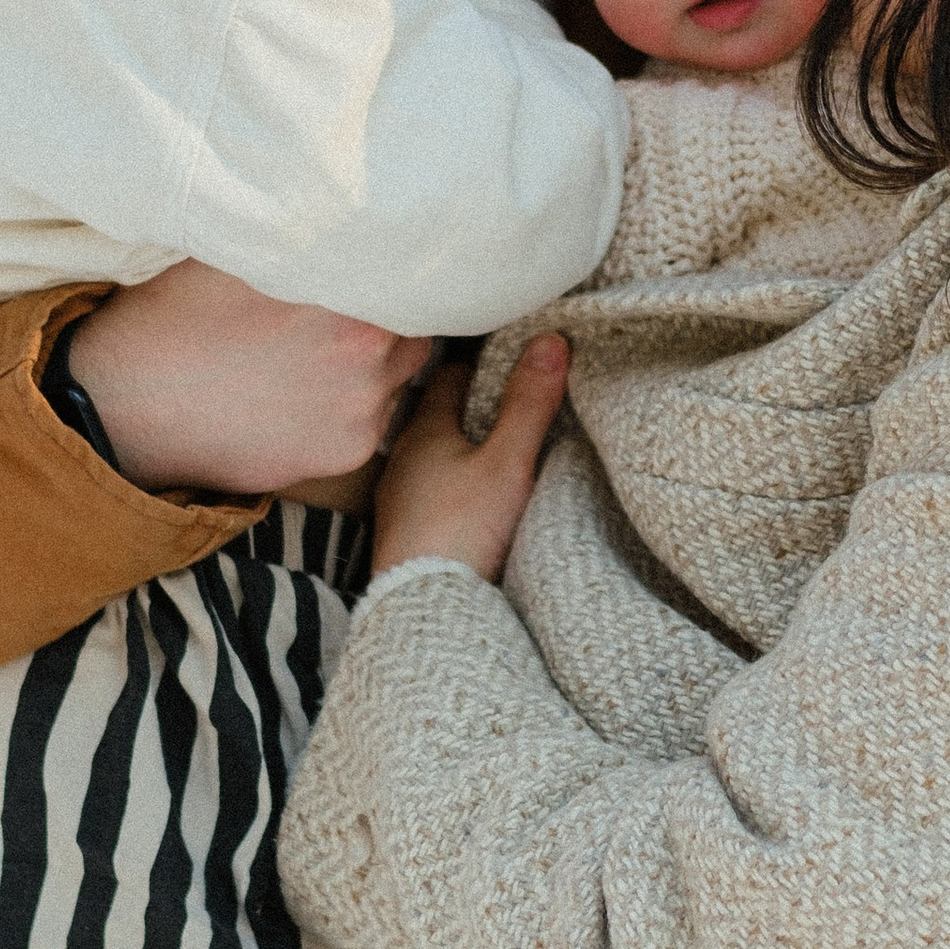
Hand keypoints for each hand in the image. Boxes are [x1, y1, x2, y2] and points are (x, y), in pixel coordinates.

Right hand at [69, 260, 429, 496]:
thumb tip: (342, 210)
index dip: (395, 270)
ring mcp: (363, 411)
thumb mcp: (234, 255)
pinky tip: (302, 395)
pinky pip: (373, 420)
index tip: (374, 268)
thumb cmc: (174, 320)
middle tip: (342, 314)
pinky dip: (351, 407)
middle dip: (388, 318)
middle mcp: (371, 355)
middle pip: (414, 326)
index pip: (412, 275)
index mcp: (349, 294)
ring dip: (374, 365)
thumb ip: (302, 238)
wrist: (127, 410)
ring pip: (398, 376)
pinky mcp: (345, 455)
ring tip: (317, 358)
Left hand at [372, 338, 571, 581]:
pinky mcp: (404, 532)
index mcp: (424, 431)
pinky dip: (451, 484)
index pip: (449, 375)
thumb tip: (550, 340)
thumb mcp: (508, 463)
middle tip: (513, 401)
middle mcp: (402, 458)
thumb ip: (529, 404)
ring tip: (499, 449)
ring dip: (460, 449)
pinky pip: (429, 492)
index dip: (483, 364)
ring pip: (432, 456)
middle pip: (440, 415)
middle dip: (473, 406)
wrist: (424, 607)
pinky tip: (474, 498)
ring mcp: (399, 497)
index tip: (512, 361)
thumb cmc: (463, 530)